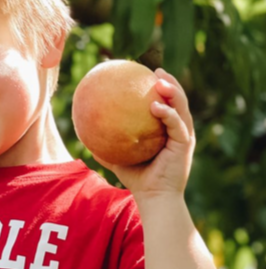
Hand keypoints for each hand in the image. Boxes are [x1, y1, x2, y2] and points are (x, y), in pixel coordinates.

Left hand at [93, 69, 194, 199]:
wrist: (153, 197)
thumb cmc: (137, 180)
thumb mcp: (117, 160)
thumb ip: (104, 147)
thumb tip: (82, 135)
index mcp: (166, 131)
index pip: (165, 104)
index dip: (159, 89)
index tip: (146, 75)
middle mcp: (178, 131)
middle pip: (177, 100)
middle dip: (169, 82)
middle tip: (156, 71)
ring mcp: (184, 137)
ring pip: (182, 107)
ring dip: (173, 91)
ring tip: (160, 80)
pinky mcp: (185, 145)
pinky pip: (177, 125)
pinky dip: (168, 114)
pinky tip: (156, 106)